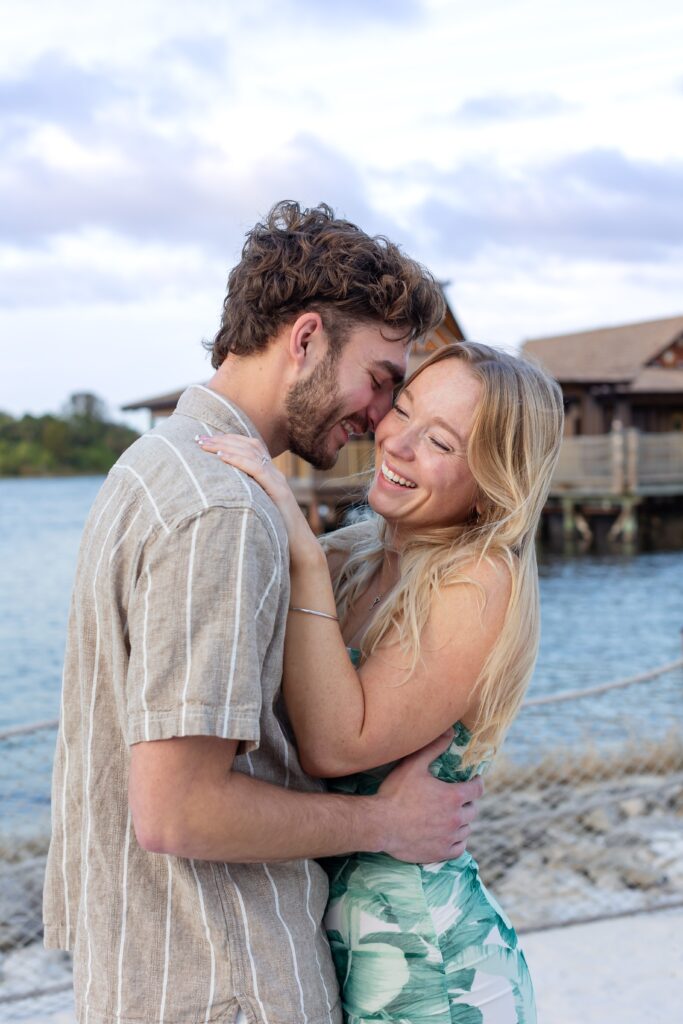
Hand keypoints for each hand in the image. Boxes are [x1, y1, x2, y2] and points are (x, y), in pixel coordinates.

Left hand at [196, 434, 318, 563]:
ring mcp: (277, 481)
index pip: (250, 446)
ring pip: (251, 453)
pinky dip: (238, 460)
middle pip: (249, 445)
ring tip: (205, 444)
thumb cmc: (275, 531)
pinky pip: (257, 469)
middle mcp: (275, 473)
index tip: (204, 438)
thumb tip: (219, 493)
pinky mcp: (278, 491)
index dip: (228, 439)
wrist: (298, 546)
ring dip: (226, 446)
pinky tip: (221, 457)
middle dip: (222, 439)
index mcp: (269, 475)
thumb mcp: (257, 507)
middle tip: (198, 437)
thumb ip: (244, 496)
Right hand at [376, 731, 482, 862]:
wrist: (379, 824)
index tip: (472, 781)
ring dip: (462, 822)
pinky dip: (457, 841)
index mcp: (453, 796)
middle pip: (473, 810)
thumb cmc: (396, 793)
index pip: (477, 789)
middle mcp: (456, 818)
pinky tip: (448, 835)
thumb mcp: (414, 764)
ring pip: (466, 829)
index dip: (476, 783)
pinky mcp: (440, 853)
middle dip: (468, 803)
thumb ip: (434, 748)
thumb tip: (451, 732)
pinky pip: (459, 848)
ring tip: (451, 816)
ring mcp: (449, 837)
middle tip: (457, 799)